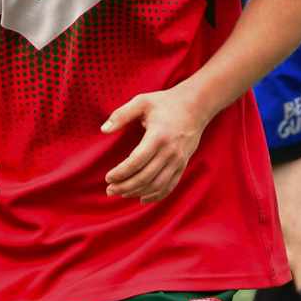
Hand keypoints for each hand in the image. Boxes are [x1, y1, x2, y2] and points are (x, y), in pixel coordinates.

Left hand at [102, 85, 204, 203]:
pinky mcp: (183, 165)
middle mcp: (169, 152)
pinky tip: (142, 199)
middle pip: (144, 177)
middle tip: (109, 190)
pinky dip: (156, 196)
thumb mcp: (142, 102)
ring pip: (156, 185)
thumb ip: (121, 115)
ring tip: (121, 194)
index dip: (120, 173)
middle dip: (124, 186)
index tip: (108, 178)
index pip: (135, 162)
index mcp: (157, 137)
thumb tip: (103, 129)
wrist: (196, 105)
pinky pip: (170, 186)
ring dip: (137, 192)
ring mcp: (178, 160)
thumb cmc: (166, 103)